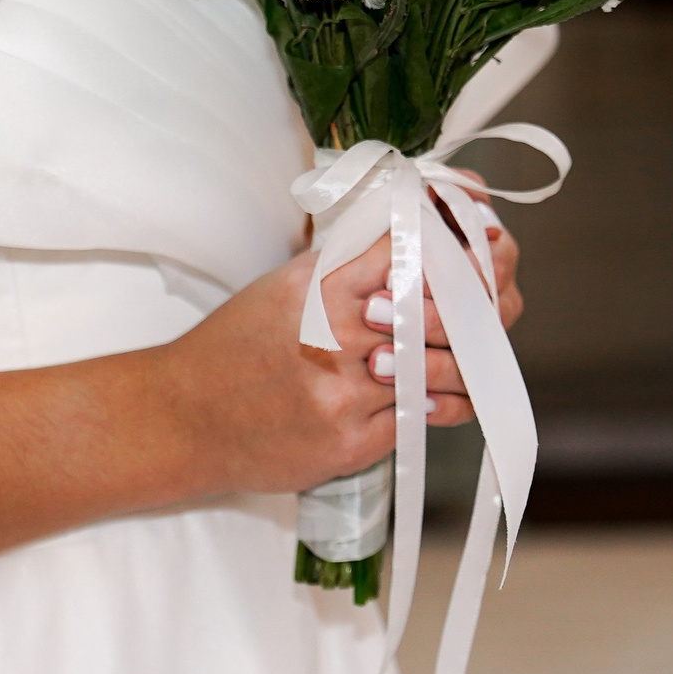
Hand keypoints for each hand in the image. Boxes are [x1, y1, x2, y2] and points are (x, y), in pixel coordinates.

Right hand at [155, 194, 521, 497]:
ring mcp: (342, 392)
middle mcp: (333, 335)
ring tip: (466, 349)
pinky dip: (432, 403)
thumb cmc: (236, 345)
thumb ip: (346, 260)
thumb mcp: (285, 284)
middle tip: (487, 298)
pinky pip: (415, 417)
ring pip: (433, 368)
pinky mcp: (348, 442)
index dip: (452, 247)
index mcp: (319, 286)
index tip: (478, 239)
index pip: (409, 253)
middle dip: (468, 305)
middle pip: (433, 312)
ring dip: (454, 360)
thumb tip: (410, 231)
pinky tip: (434, 394)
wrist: (185, 419)